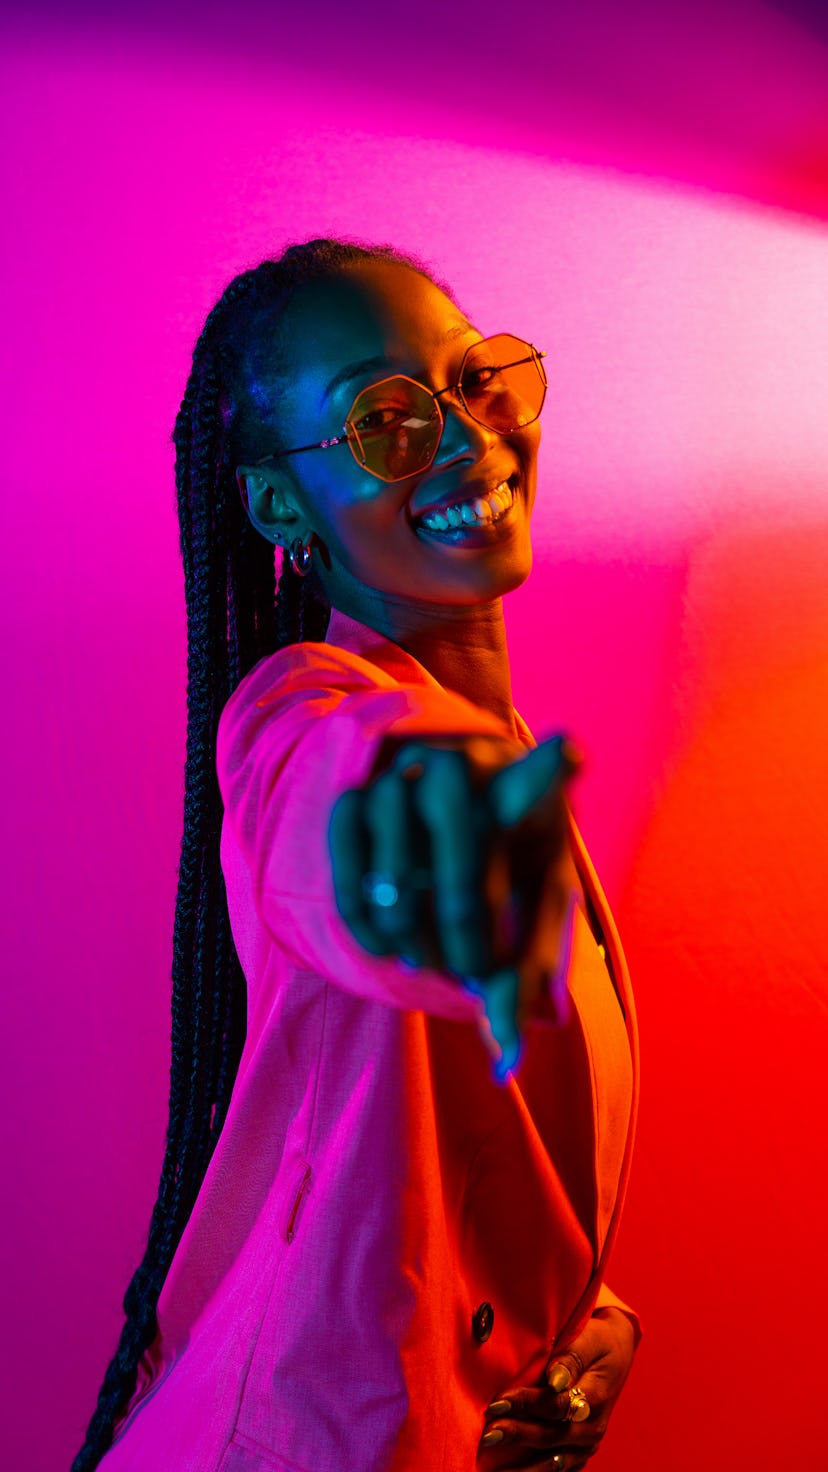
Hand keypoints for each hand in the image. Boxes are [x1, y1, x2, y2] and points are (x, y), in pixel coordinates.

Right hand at [328, 735, 580, 1074]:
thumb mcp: (531, 918)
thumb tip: (506, 1062)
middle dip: (462, 908)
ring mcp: (408, 772)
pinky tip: (381, 947)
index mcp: (526, 795)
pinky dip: (359, 901)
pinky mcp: (361, 790)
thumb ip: (524, 979)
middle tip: (469, 972)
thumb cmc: (510, 873)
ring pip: (392, 823)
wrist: (449, 818)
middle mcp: (465, 767)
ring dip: (406, 910)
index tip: (572, 750)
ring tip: (424, 964)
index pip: (538, 778)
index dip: (551, 767)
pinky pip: (345, 835)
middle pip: (456, 820)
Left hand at [478, 1307, 636, 1469]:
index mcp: (595, 1398)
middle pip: (551, 1437)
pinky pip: (554, 1469)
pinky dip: (532, 1470)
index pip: (556, 1406)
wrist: (616, 1353)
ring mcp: (586, 1445)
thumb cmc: (597, 1341)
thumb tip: (554, 1379)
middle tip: (488, 1433)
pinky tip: (508, 1470)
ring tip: (492, 1457)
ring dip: (521, 1463)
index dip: (526, 1405)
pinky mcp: (578, 1452)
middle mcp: (592, 1428)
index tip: (498, 1402)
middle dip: (517, 1434)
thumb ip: (570, 1358)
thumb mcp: (589, 1339)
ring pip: (551, 1462)